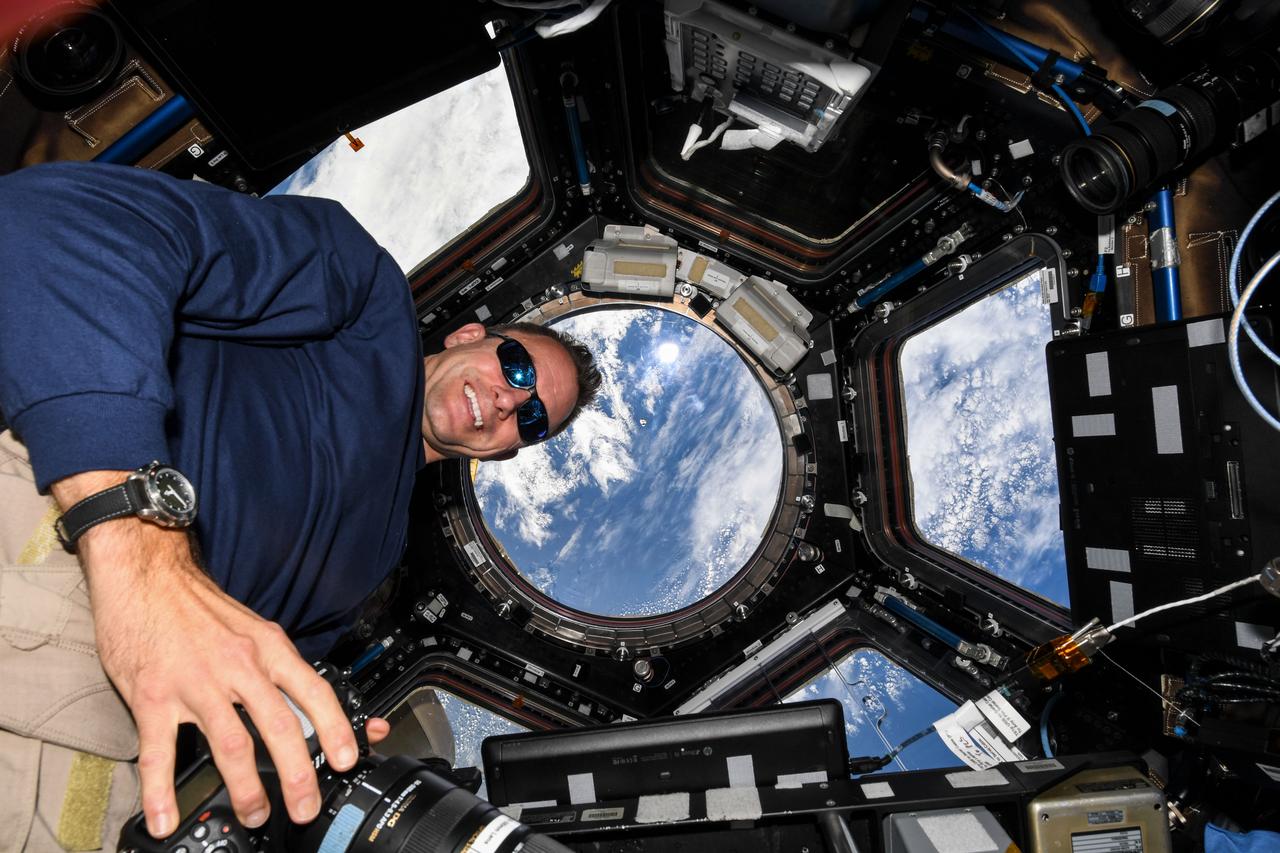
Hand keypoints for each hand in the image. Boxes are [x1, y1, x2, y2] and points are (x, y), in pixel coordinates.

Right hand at [54, 471, 362, 837]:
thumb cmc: (200, 608)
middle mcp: (238, 666)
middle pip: (279, 726)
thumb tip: (312, 703)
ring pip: (231, 744)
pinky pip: (159, 751)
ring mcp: (195, 682)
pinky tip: (165, 818)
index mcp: (267, 648)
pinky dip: (161, 791)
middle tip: (305, 805)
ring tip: (255, 815)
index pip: (314, 691)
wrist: (147, 575)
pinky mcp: (153, 696)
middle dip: (297, 774)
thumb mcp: (253, 630)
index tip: (348, 758)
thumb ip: (279, 667)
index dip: (336, 728)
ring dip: (246, 788)